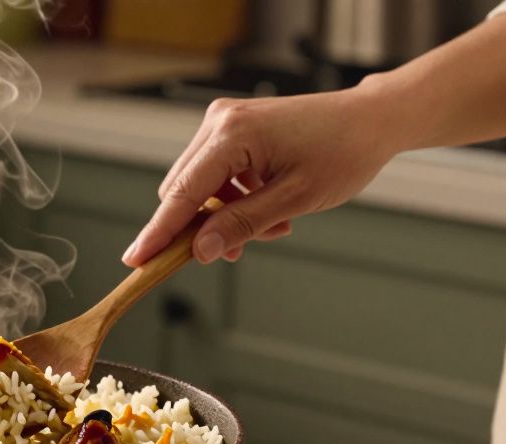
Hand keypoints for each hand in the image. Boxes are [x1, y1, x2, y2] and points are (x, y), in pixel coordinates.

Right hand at [123, 86, 400, 265]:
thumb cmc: (343, 152)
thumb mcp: (295, 199)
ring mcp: (223, 123)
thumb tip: (200, 251)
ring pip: (198, 187)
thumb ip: (242, 225)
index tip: (134, 261)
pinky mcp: (232, 129)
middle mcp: (219, 122)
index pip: (181, 194)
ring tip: (273, 225)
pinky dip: (234, 199)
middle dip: (206, 227)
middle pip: (182, 191)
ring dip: (225, 215)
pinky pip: (214, 176)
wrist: (371, 119)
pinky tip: (270, 206)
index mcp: (232, 135)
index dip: (158, 233)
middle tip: (241, 249)